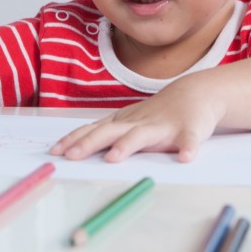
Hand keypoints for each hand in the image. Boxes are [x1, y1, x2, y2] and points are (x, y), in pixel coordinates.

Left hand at [49, 74, 225, 162]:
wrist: (196, 93)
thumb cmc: (156, 113)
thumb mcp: (128, 121)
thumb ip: (105, 133)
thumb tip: (72, 148)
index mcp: (123, 123)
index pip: (93, 130)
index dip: (74, 140)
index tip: (55, 151)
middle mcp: (139, 124)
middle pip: (110, 132)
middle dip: (90, 143)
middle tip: (72, 156)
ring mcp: (163, 127)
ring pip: (143, 136)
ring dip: (128, 145)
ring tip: (114, 157)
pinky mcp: (190, 131)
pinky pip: (189, 141)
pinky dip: (188, 148)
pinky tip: (186, 158)